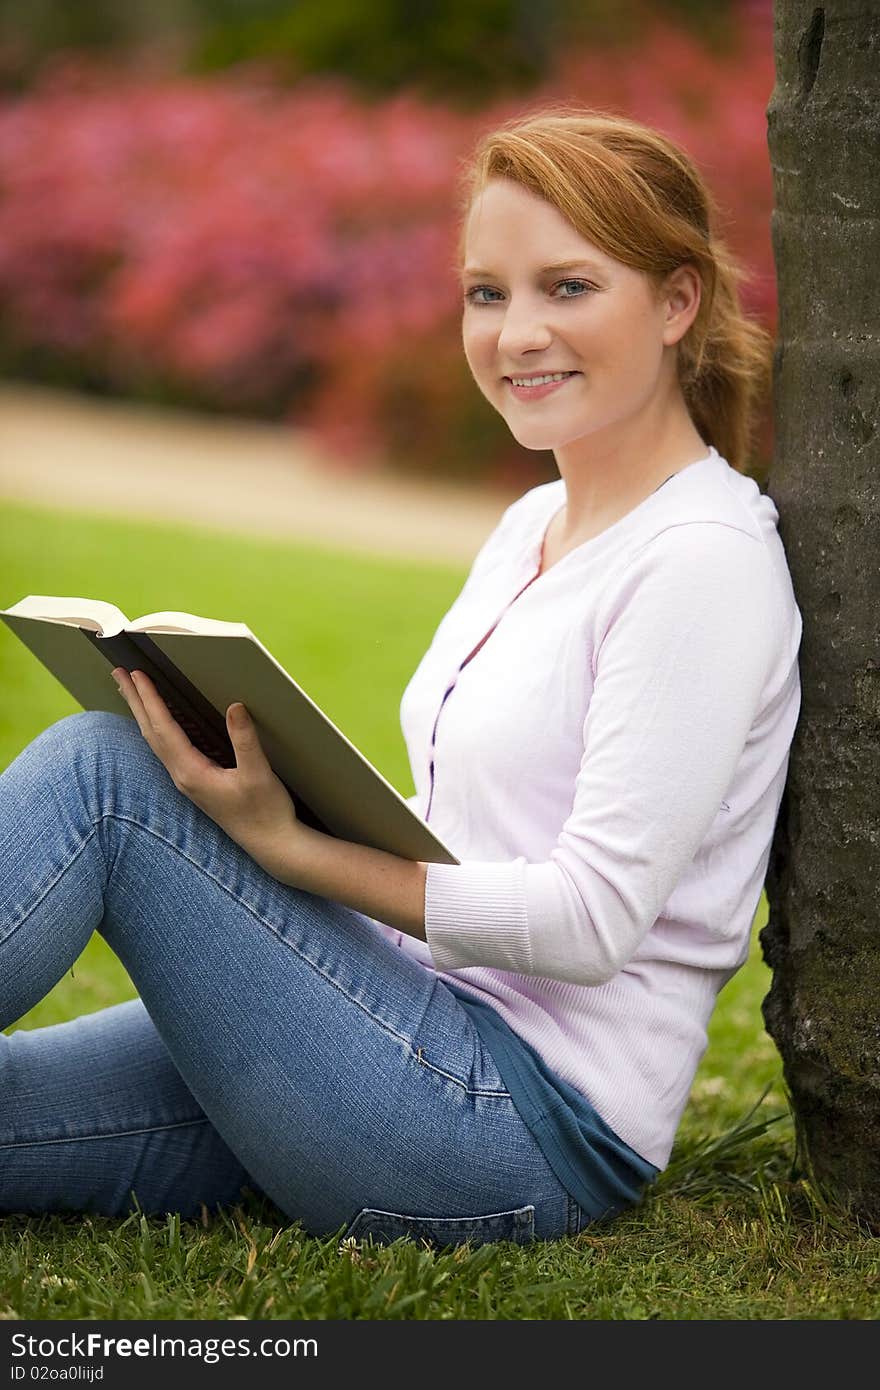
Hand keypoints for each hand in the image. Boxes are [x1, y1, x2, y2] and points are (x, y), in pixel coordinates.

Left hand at [111, 667, 305, 875]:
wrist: (271, 844)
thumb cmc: (266, 812)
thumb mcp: (258, 773)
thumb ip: (245, 740)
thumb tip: (235, 707)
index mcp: (192, 772)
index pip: (164, 728)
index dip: (150, 700)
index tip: (137, 675)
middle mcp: (183, 776)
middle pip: (151, 732)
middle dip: (135, 701)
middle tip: (119, 673)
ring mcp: (187, 781)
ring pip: (156, 741)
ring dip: (142, 713)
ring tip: (131, 691)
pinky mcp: (196, 783)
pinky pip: (167, 749)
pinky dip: (157, 728)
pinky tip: (158, 723)